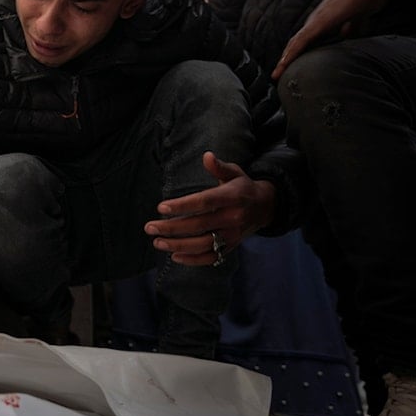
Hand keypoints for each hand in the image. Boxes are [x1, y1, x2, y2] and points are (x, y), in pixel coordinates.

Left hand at [143, 152, 275, 265]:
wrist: (266, 208)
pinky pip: (211, 257)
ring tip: (157, 242)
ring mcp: (232, 235)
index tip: (160, 207)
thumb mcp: (234, 173)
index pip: (204, 202)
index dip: (182, 205)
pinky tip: (174, 256)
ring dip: (178, 245)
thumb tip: (207, 156)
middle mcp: (233, 218)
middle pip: (199, 225)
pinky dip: (193, 260)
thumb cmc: (242, 187)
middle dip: (172, 228)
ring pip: (203, 244)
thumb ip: (219, 166)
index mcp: (232, 197)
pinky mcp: (231, 247)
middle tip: (149, 228)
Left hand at [272, 0, 386, 79]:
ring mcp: (316, 22)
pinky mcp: (319, 22)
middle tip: (277, 76)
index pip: (304, 45)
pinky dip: (293, 51)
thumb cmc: (363, 0)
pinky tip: (286, 61)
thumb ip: (350, 29)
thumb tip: (347, 38)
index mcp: (323, 26)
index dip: (295, 58)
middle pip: (295, 45)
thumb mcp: (356, 22)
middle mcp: (315, 24)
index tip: (288, 72)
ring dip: (285, 59)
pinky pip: (303, 39)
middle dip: (286, 61)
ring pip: (295, 44)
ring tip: (276, 74)